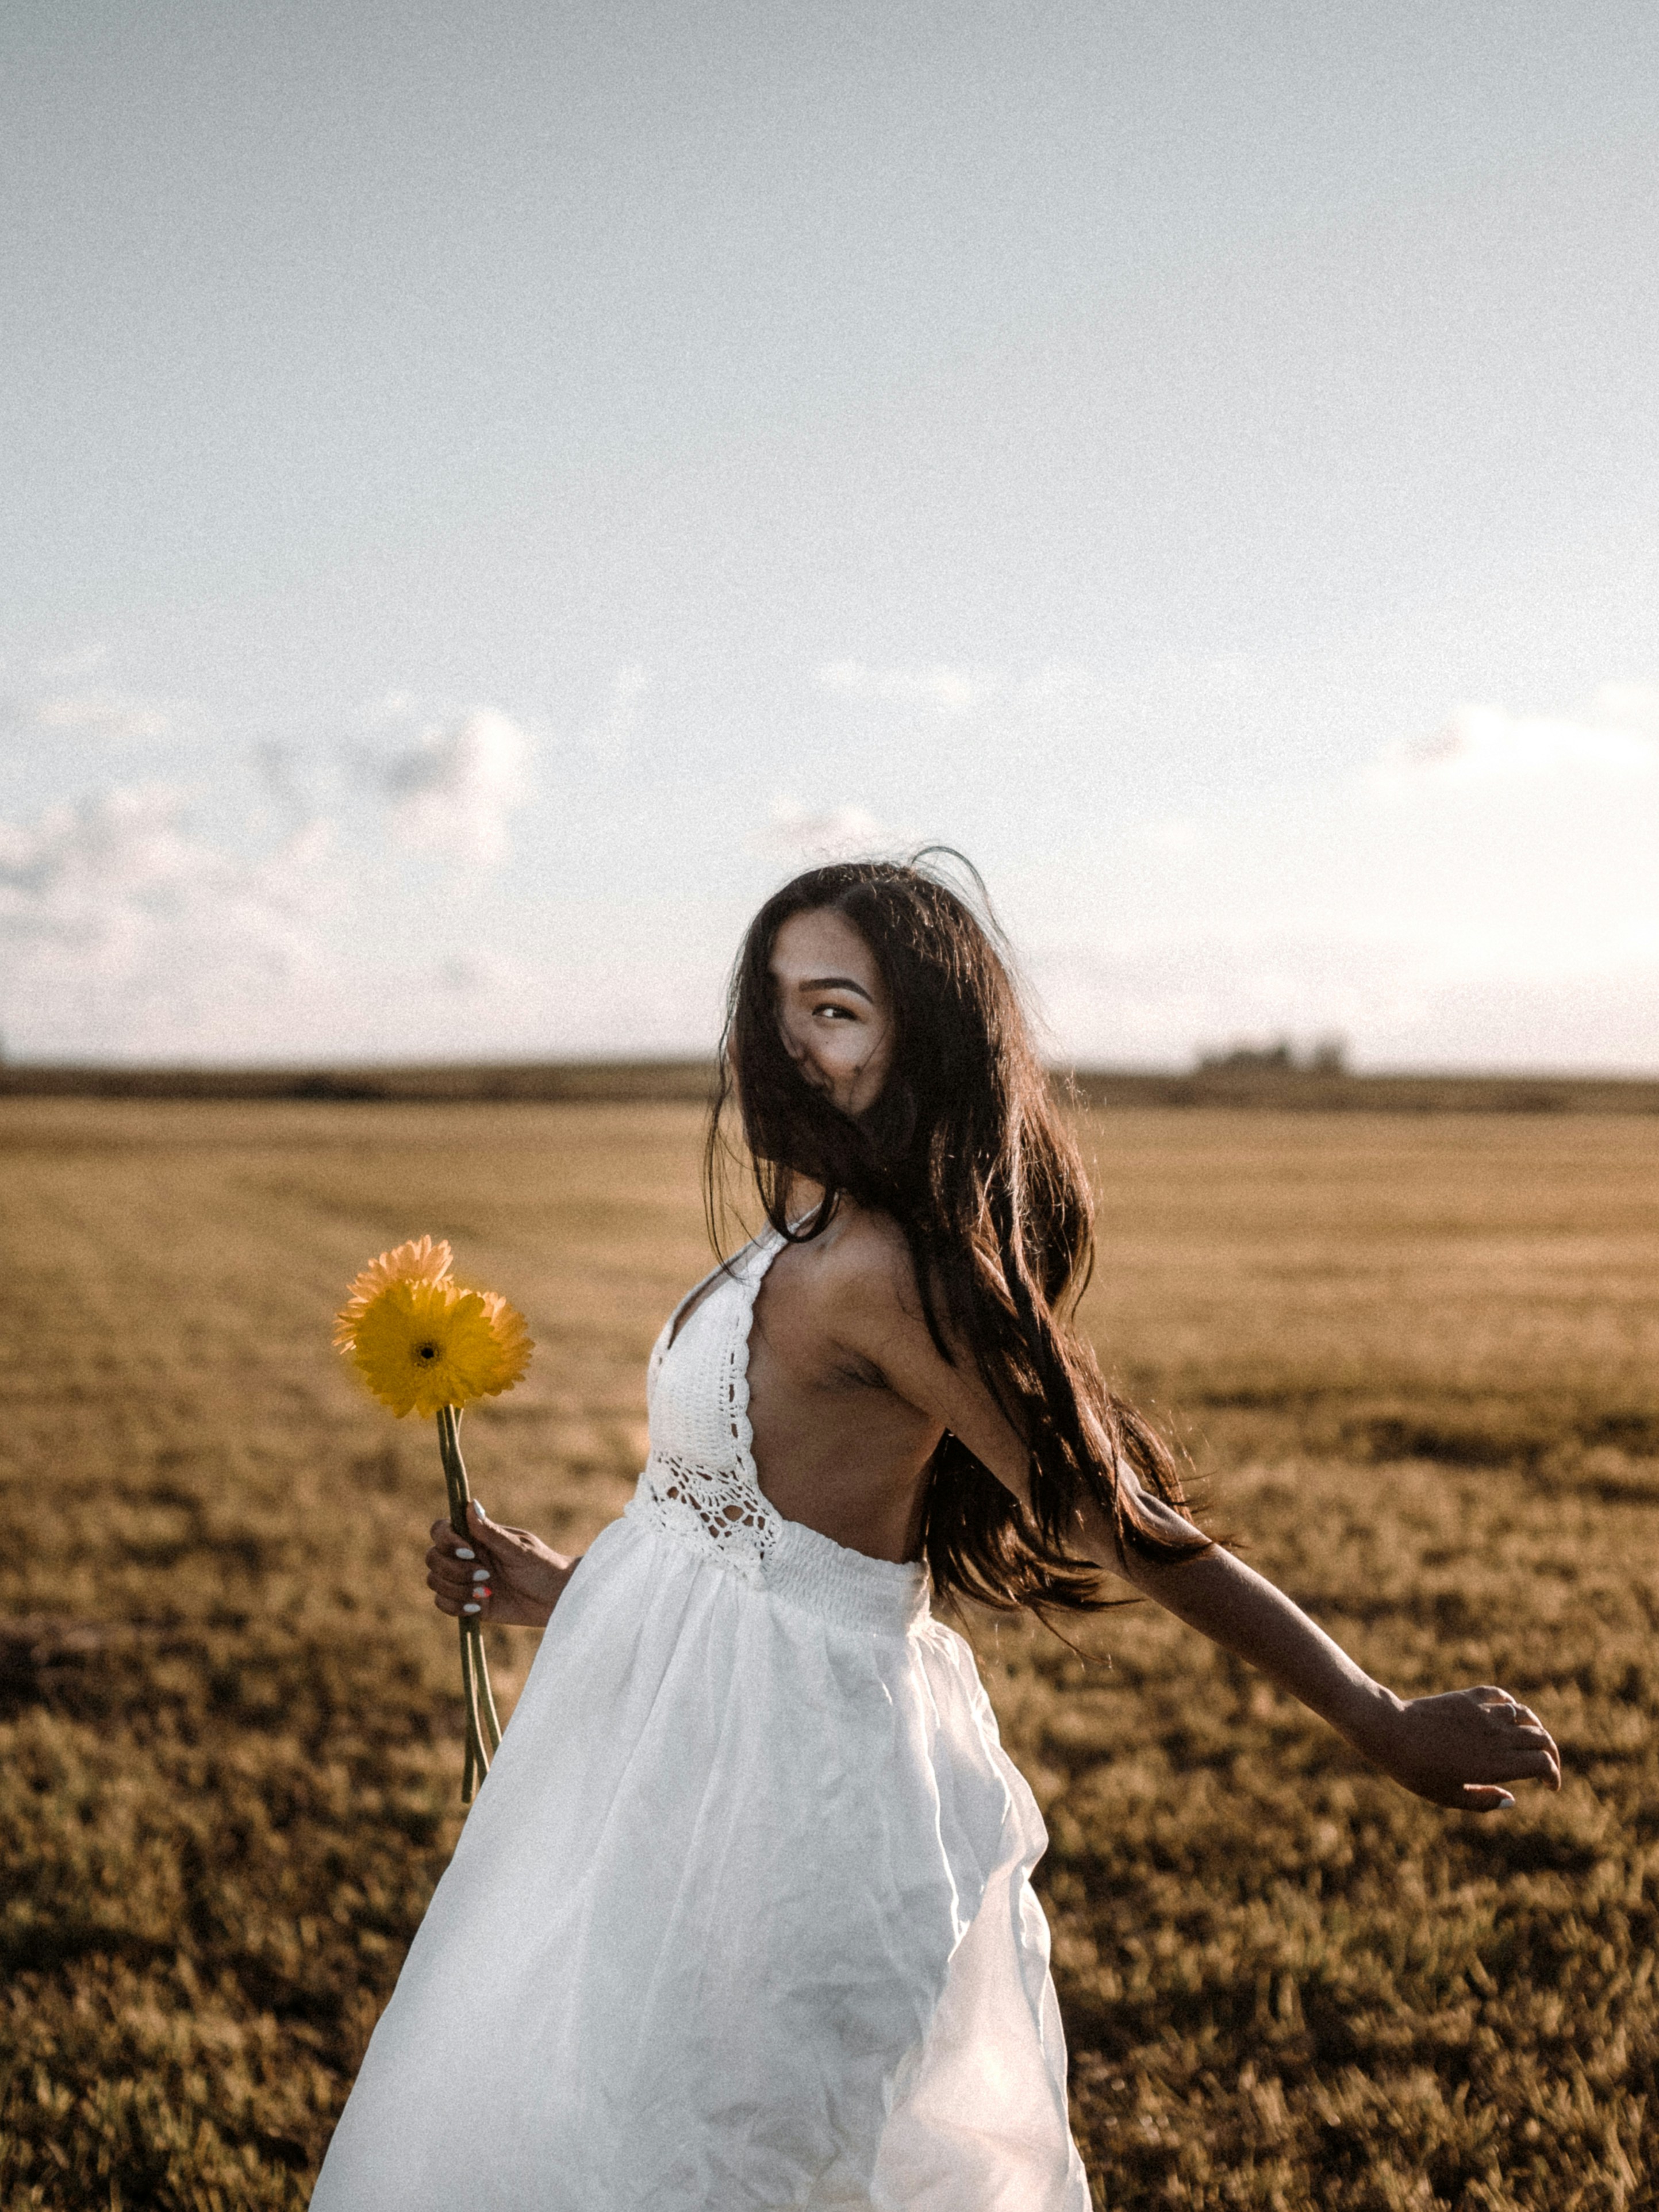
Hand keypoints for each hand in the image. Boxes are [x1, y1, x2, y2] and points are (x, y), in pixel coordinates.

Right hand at [425, 1500, 577, 1629]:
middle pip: (433, 1557)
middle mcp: (466, 1556)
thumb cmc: (543, 1567)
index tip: (469, 1551)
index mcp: (476, 1537)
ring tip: (486, 1592)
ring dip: (457, 1588)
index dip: (446, 1540)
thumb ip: (491, 1532)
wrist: (555, 1600)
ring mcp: (464, 1580)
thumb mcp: (519, 1549)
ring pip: (435, 1581)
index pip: (441, 1530)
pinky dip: (455, 1606)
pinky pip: (443, 1603)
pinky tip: (479, 1607)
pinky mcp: (467, 1603)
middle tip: (485, 1574)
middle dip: (453, 1569)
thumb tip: (470, 1504)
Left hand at [1363, 1684, 1561, 1810]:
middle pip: (1541, 1738)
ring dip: (1535, 1728)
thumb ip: (1484, 1801)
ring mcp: (1483, 1713)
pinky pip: (1500, 1696)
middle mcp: (1496, 1736)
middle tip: (1547, 1768)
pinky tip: (1509, 1715)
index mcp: (1497, 1763)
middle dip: (1551, 1754)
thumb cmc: (1418, 1771)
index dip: (1553, 1775)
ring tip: (1532, 1742)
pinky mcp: (1468, 1698)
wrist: (1392, 1732)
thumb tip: (1512, 1800)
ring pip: (1526, 1715)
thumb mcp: (1450, 1797)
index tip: (1549, 1786)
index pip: (1543, 1763)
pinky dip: (1512, 1705)